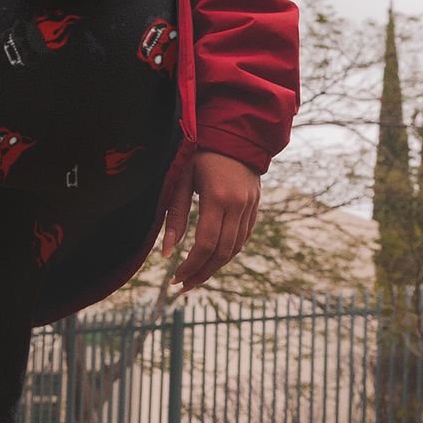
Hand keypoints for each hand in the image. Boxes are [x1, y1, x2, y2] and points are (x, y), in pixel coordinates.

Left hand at [161, 150, 260, 292]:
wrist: (235, 136)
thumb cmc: (199, 156)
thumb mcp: (181, 181)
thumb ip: (174, 216)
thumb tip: (167, 253)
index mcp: (217, 198)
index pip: (205, 244)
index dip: (191, 266)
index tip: (175, 278)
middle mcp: (238, 205)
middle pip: (222, 252)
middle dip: (202, 273)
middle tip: (182, 286)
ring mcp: (250, 206)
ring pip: (235, 248)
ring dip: (215, 267)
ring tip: (194, 278)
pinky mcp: (255, 207)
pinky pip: (243, 237)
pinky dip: (228, 252)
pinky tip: (212, 259)